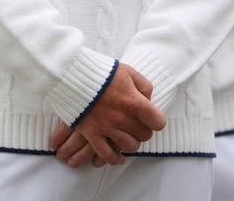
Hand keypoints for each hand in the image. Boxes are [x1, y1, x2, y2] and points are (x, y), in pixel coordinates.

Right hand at [49, 63, 164, 166]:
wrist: (75, 77)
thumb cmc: (104, 73)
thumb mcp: (130, 73)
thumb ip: (144, 87)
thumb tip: (149, 101)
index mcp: (135, 102)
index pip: (158, 122)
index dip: (156, 121)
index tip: (151, 119)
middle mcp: (123, 118)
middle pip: (144, 135)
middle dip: (144, 131)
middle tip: (138, 126)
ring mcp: (107, 128)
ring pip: (128, 146)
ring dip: (131, 143)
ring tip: (128, 137)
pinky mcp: (92, 135)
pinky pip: (106, 154)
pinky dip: (114, 159)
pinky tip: (118, 158)